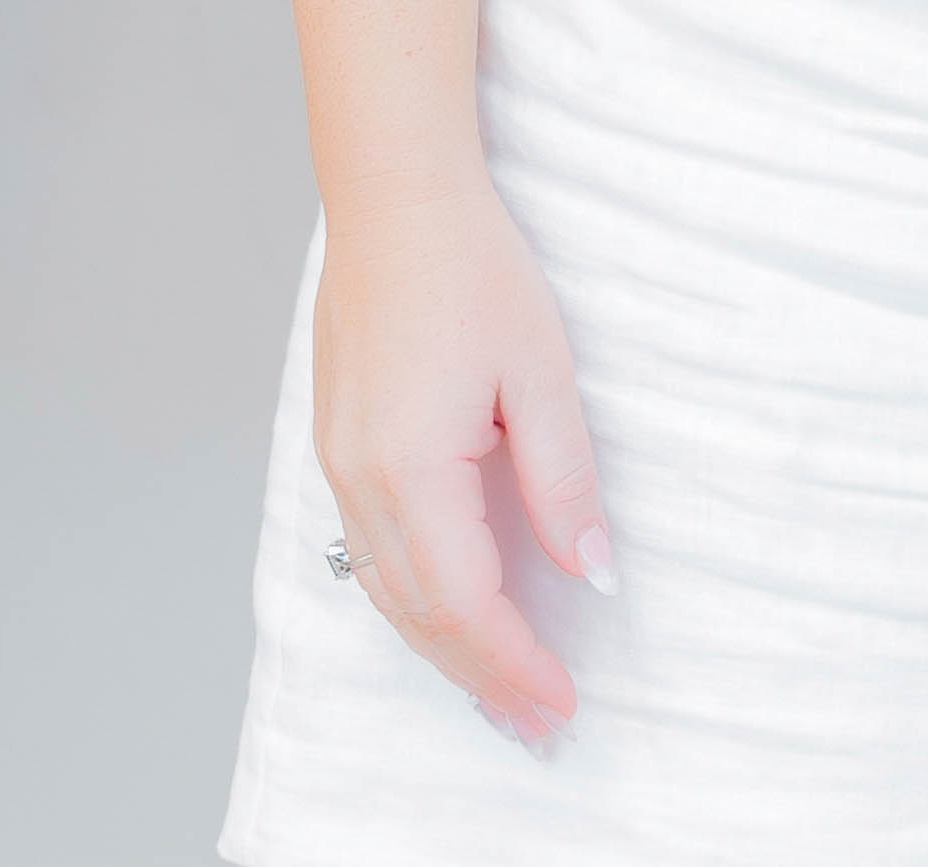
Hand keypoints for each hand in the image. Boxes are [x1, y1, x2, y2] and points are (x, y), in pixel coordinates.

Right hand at [312, 176, 605, 751]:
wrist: (395, 203)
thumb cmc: (476, 272)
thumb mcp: (543, 373)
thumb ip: (564, 478)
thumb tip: (590, 569)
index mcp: (412, 467)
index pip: (464, 601)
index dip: (512, 662)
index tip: (560, 703)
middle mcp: (360, 481)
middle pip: (418, 614)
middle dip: (480, 676)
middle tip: (539, 723)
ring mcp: (338, 468)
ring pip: (387, 592)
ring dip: (443, 648)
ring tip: (502, 691)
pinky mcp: (340, 451)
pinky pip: (372, 553)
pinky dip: (414, 602)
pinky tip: (452, 616)